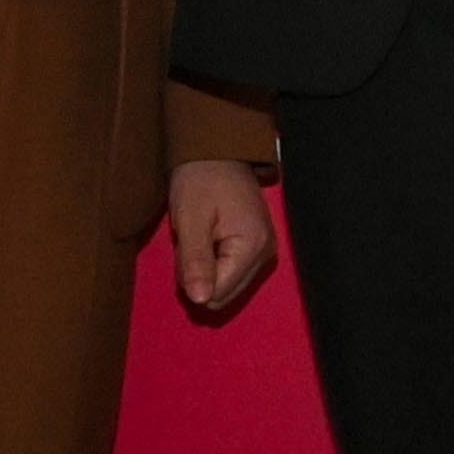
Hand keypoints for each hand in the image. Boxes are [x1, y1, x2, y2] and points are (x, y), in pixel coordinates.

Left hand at [164, 155, 278, 319]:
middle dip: (200, 276)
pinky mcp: (259, 248)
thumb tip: (199, 301)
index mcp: (252, 248)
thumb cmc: (201, 180)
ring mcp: (265, 252)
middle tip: (192, 241)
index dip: (192, 278)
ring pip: (227, 287)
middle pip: (224, 295)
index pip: (217, 294)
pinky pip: (232, 274)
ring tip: (202, 237)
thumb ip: (195, 261)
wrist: (217, 152)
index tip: (187, 245)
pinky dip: (215, 263)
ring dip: (207, 270)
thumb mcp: (191, 219)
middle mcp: (266, 255)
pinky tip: (211, 239)